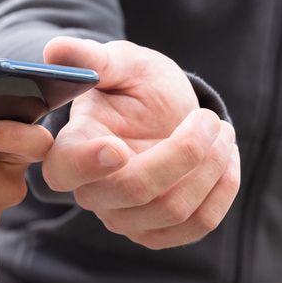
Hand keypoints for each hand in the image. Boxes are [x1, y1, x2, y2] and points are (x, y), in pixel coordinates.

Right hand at [38, 37, 238, 249]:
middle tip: (209, 118)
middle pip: (135, 191)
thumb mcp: (123, 63)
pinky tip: (226, 156)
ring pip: (173, 209)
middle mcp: (91, 192)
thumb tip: (55, 49)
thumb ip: (93, 57)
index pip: (66, 169)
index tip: (117, 148)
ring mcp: (124, 218)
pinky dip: (222, 189)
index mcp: (71, 148)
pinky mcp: (157, 233)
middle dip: (184, 153)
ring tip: (222, 129)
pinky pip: (198, 225)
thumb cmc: (138, 86)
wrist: (169, 113)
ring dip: (212, 166)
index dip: (89, 164)